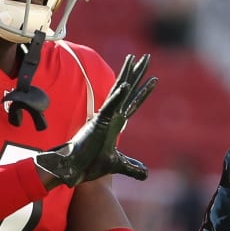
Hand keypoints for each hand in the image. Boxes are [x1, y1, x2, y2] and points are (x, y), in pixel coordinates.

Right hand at [34, 54, 157, 188]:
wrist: (74, 171)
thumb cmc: (90, 166)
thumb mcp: (118, 165)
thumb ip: (132, 167)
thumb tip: (146, 173)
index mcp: (115, 123)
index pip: (133, 103)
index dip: (144, 92)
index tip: (154, 79)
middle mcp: (111, 116)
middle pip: (127, 90)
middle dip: (138, 73)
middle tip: (147, 57)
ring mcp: (105, 117)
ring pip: (119, 91)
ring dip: (128, 76)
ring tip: (136, 59)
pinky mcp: (98, 123)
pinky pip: (110, 107)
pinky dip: (118, 96)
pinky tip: (127, 86)